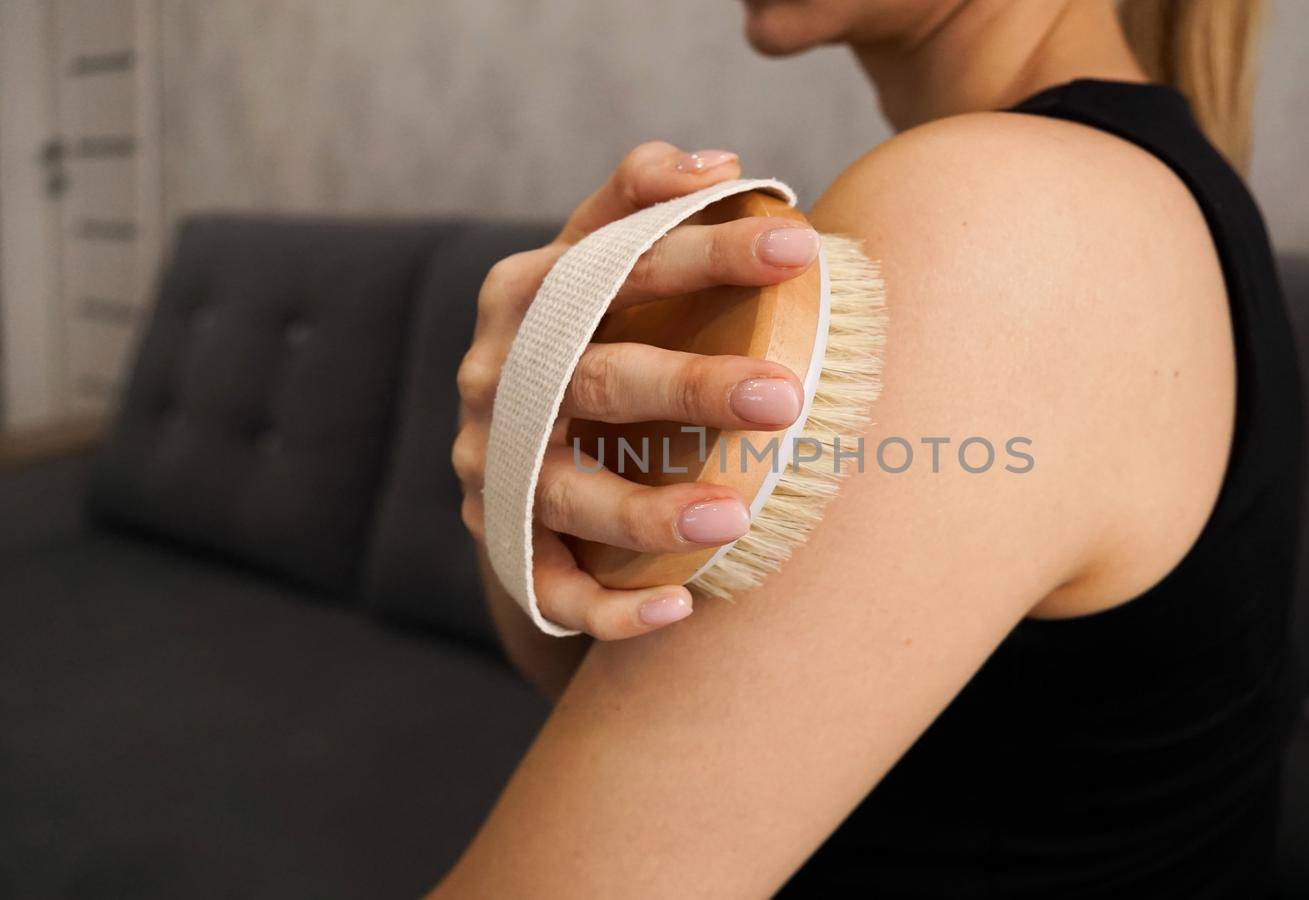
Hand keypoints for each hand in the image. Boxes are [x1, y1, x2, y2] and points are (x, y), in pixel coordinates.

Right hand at [453, 142, 819, 639]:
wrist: (503, 429)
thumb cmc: (580, 324)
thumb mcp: (589, 252)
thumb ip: (639, 199)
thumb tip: (721, 163)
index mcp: (528, 295)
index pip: (619, 262)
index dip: (706, 250)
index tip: (800, 246)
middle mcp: (501, 380)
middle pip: (599, 380)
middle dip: (693, 387)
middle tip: (787, 397)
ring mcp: (498, 466)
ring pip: (570, 495)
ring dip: (651, 512)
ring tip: (738, 516)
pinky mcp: (505, 541)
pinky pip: (553, 589)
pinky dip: (613, 608)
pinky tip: (682, 610)